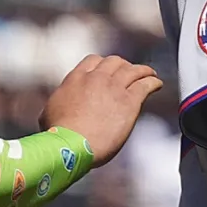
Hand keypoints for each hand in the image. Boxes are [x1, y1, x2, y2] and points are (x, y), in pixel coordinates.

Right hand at [40, 54, 163, 165]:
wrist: (71, 146)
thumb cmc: (57, 136)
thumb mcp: (49, 113)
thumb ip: (58, 104)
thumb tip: (56, 108)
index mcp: (76, 79)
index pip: (93, 60)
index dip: (103, 64)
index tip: (109, 71)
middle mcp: (96, 78)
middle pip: (115, 62)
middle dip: (124, 66)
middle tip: (130, 73)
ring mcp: (114, 88)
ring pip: (133, 70)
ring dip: (143, 71)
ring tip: (150, 74)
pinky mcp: (129, 102)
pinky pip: (146, 84)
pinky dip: (153, 82)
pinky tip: (157, 84)